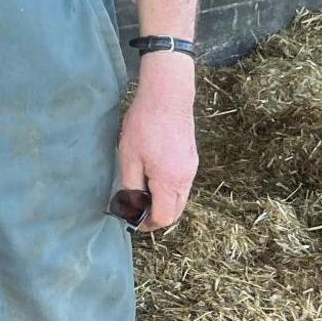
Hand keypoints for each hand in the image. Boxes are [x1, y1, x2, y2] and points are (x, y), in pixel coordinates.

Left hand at [117, 53, 195, 229]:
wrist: (167, 96)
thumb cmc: (144, 125)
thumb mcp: (129, 157)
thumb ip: (131, 186)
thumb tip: (131, 205)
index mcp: (170, 182)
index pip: (163, 217)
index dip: (147, 224)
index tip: (133, 220)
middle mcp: (186, 179)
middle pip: (176, 211)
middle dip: (158, 216)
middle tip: (137, 210)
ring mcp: (192, 168)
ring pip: (181, 198)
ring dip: (164, 202)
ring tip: (142, 194)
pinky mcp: (191, 158)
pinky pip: (183, 184)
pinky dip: (170, 190)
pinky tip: (153, 178)